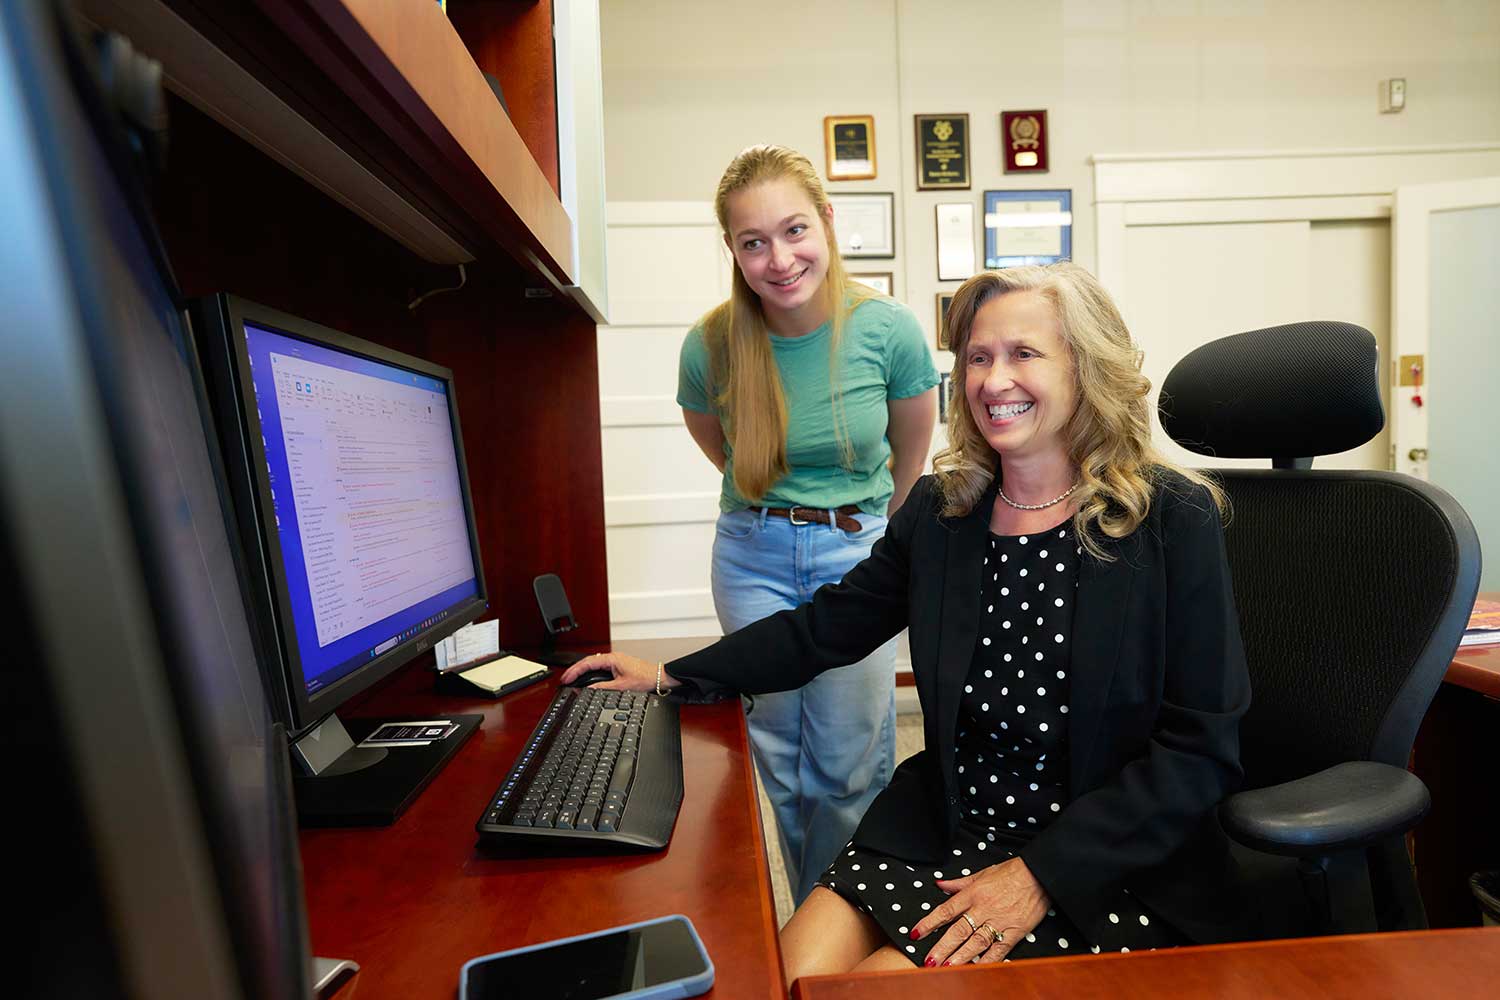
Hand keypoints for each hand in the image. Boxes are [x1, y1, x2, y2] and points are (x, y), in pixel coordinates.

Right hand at [558, 652, 678, 692]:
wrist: (658, 678)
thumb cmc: (644, 679)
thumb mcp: (621, 687)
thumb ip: (603, 688)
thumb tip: (588, 691)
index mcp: (611, 659)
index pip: (587, 663)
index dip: (575, 671)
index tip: (566, 678)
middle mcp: (612, 658)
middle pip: (588, 662)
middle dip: (575, 670)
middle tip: (565, 680)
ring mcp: (615, 661)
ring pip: (594, 664)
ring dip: (583, 671)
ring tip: (572, 679)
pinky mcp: (618, 666)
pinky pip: (600, 667)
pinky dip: (591, 672)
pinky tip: (587, 679)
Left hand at [911, 857, 1049, 966]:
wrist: (1039, 874)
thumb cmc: (1011, 872)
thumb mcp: (982, 873)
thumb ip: (959, 883)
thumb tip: (939, 885)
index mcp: (973, 893)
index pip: (945, 910)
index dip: (929, 923)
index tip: (915, 933)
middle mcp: (984, 908)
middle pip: (958, 930)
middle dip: (941, 947)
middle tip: (929, 961)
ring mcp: (999, 921)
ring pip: (976, 942)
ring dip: (960, 956)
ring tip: (946, 967)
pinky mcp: (1015, 931)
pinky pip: (999, 949)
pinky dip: (987, 960)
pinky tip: (976, 968)